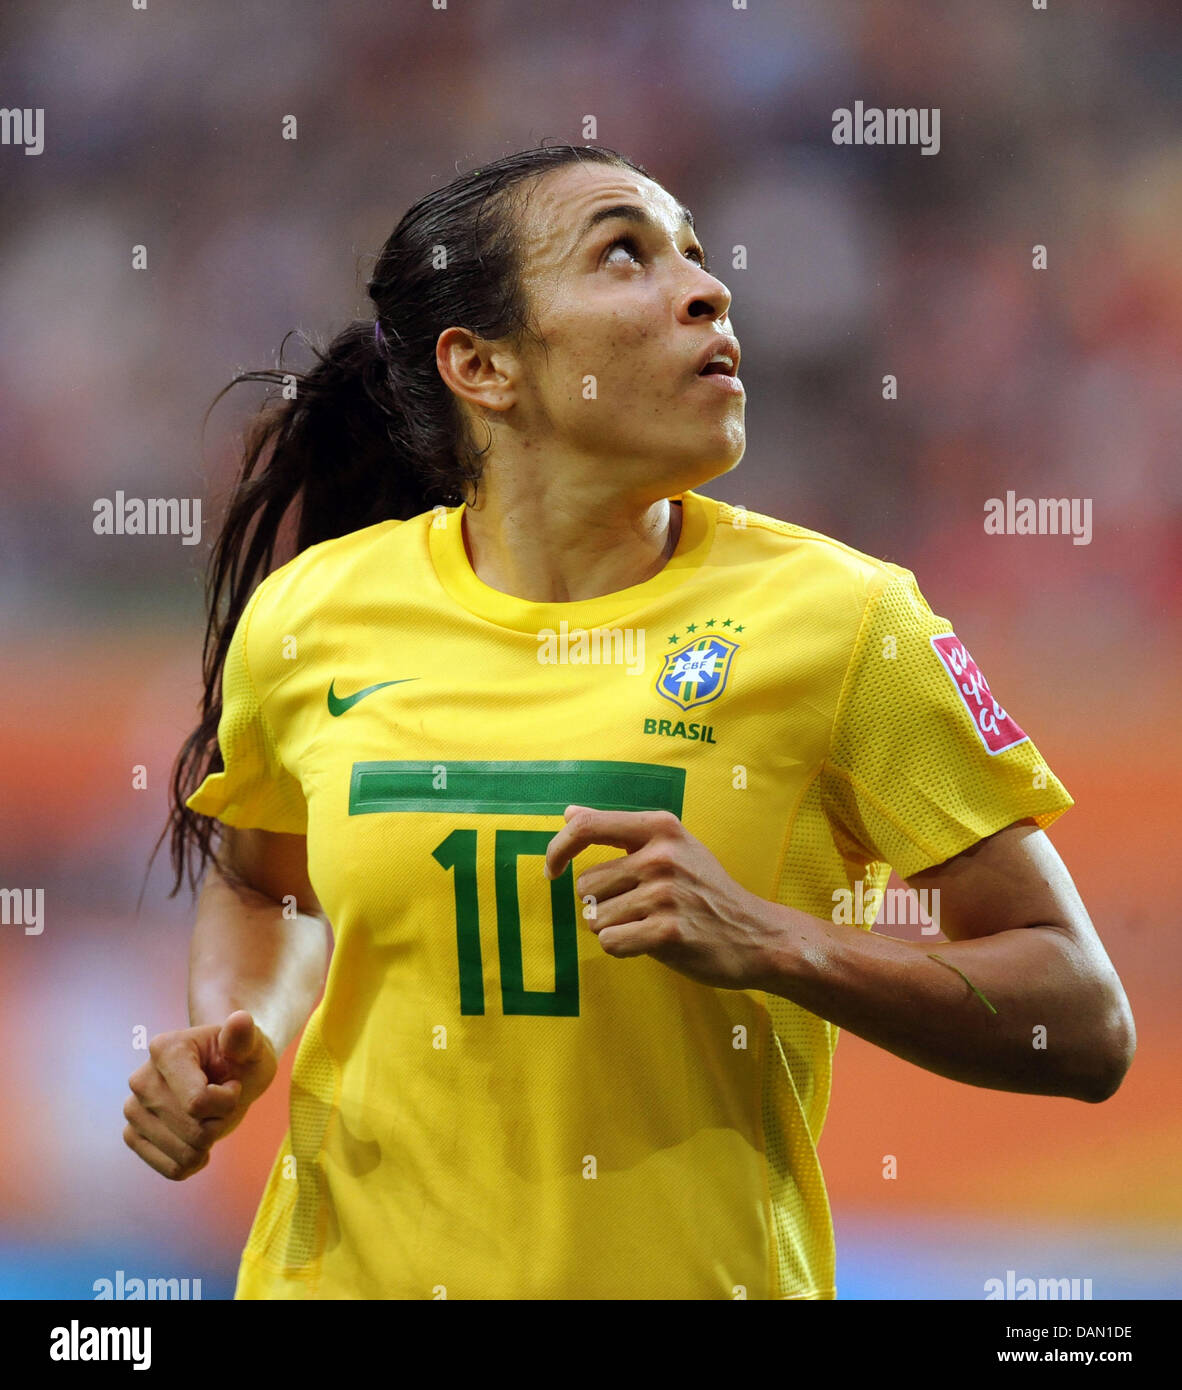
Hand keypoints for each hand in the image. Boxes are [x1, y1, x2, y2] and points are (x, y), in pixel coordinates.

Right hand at [123, 1011, 277, 1179]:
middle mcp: (141, 1080)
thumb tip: (239, 1020)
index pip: (198, 1103)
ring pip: (184, 1154)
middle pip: (194, 1131)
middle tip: (221, 1099)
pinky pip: (172, 1169)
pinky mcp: (133, 1136)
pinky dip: (194, 1162)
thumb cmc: (240, 1058)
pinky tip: (200, 1141)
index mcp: (165, 1049)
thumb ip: (245, 1036)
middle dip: (220, 1121)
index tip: (231, 1082)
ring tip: (208, 1114)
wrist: (226, 1072)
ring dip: (209, 1142)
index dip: (227, 1100)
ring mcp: (133, 1110)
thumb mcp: (251, 1046)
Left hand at [544, 805, 780, 989]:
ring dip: (613, 928)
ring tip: (648, 924)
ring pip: (594, 918)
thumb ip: (618, 830)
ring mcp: (665, 893)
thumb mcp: (671, 846)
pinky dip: (623, 948)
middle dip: (600, 904)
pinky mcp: (668, 931)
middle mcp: (661, 855)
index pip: (587, 826)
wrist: (755, 933)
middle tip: (638, 909)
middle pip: (585, 885)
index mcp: (660, 827)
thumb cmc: (706, 889)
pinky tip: (650, 943)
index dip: (558, 849)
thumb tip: (569, 812)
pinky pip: (611, 942)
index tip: (553, 870)